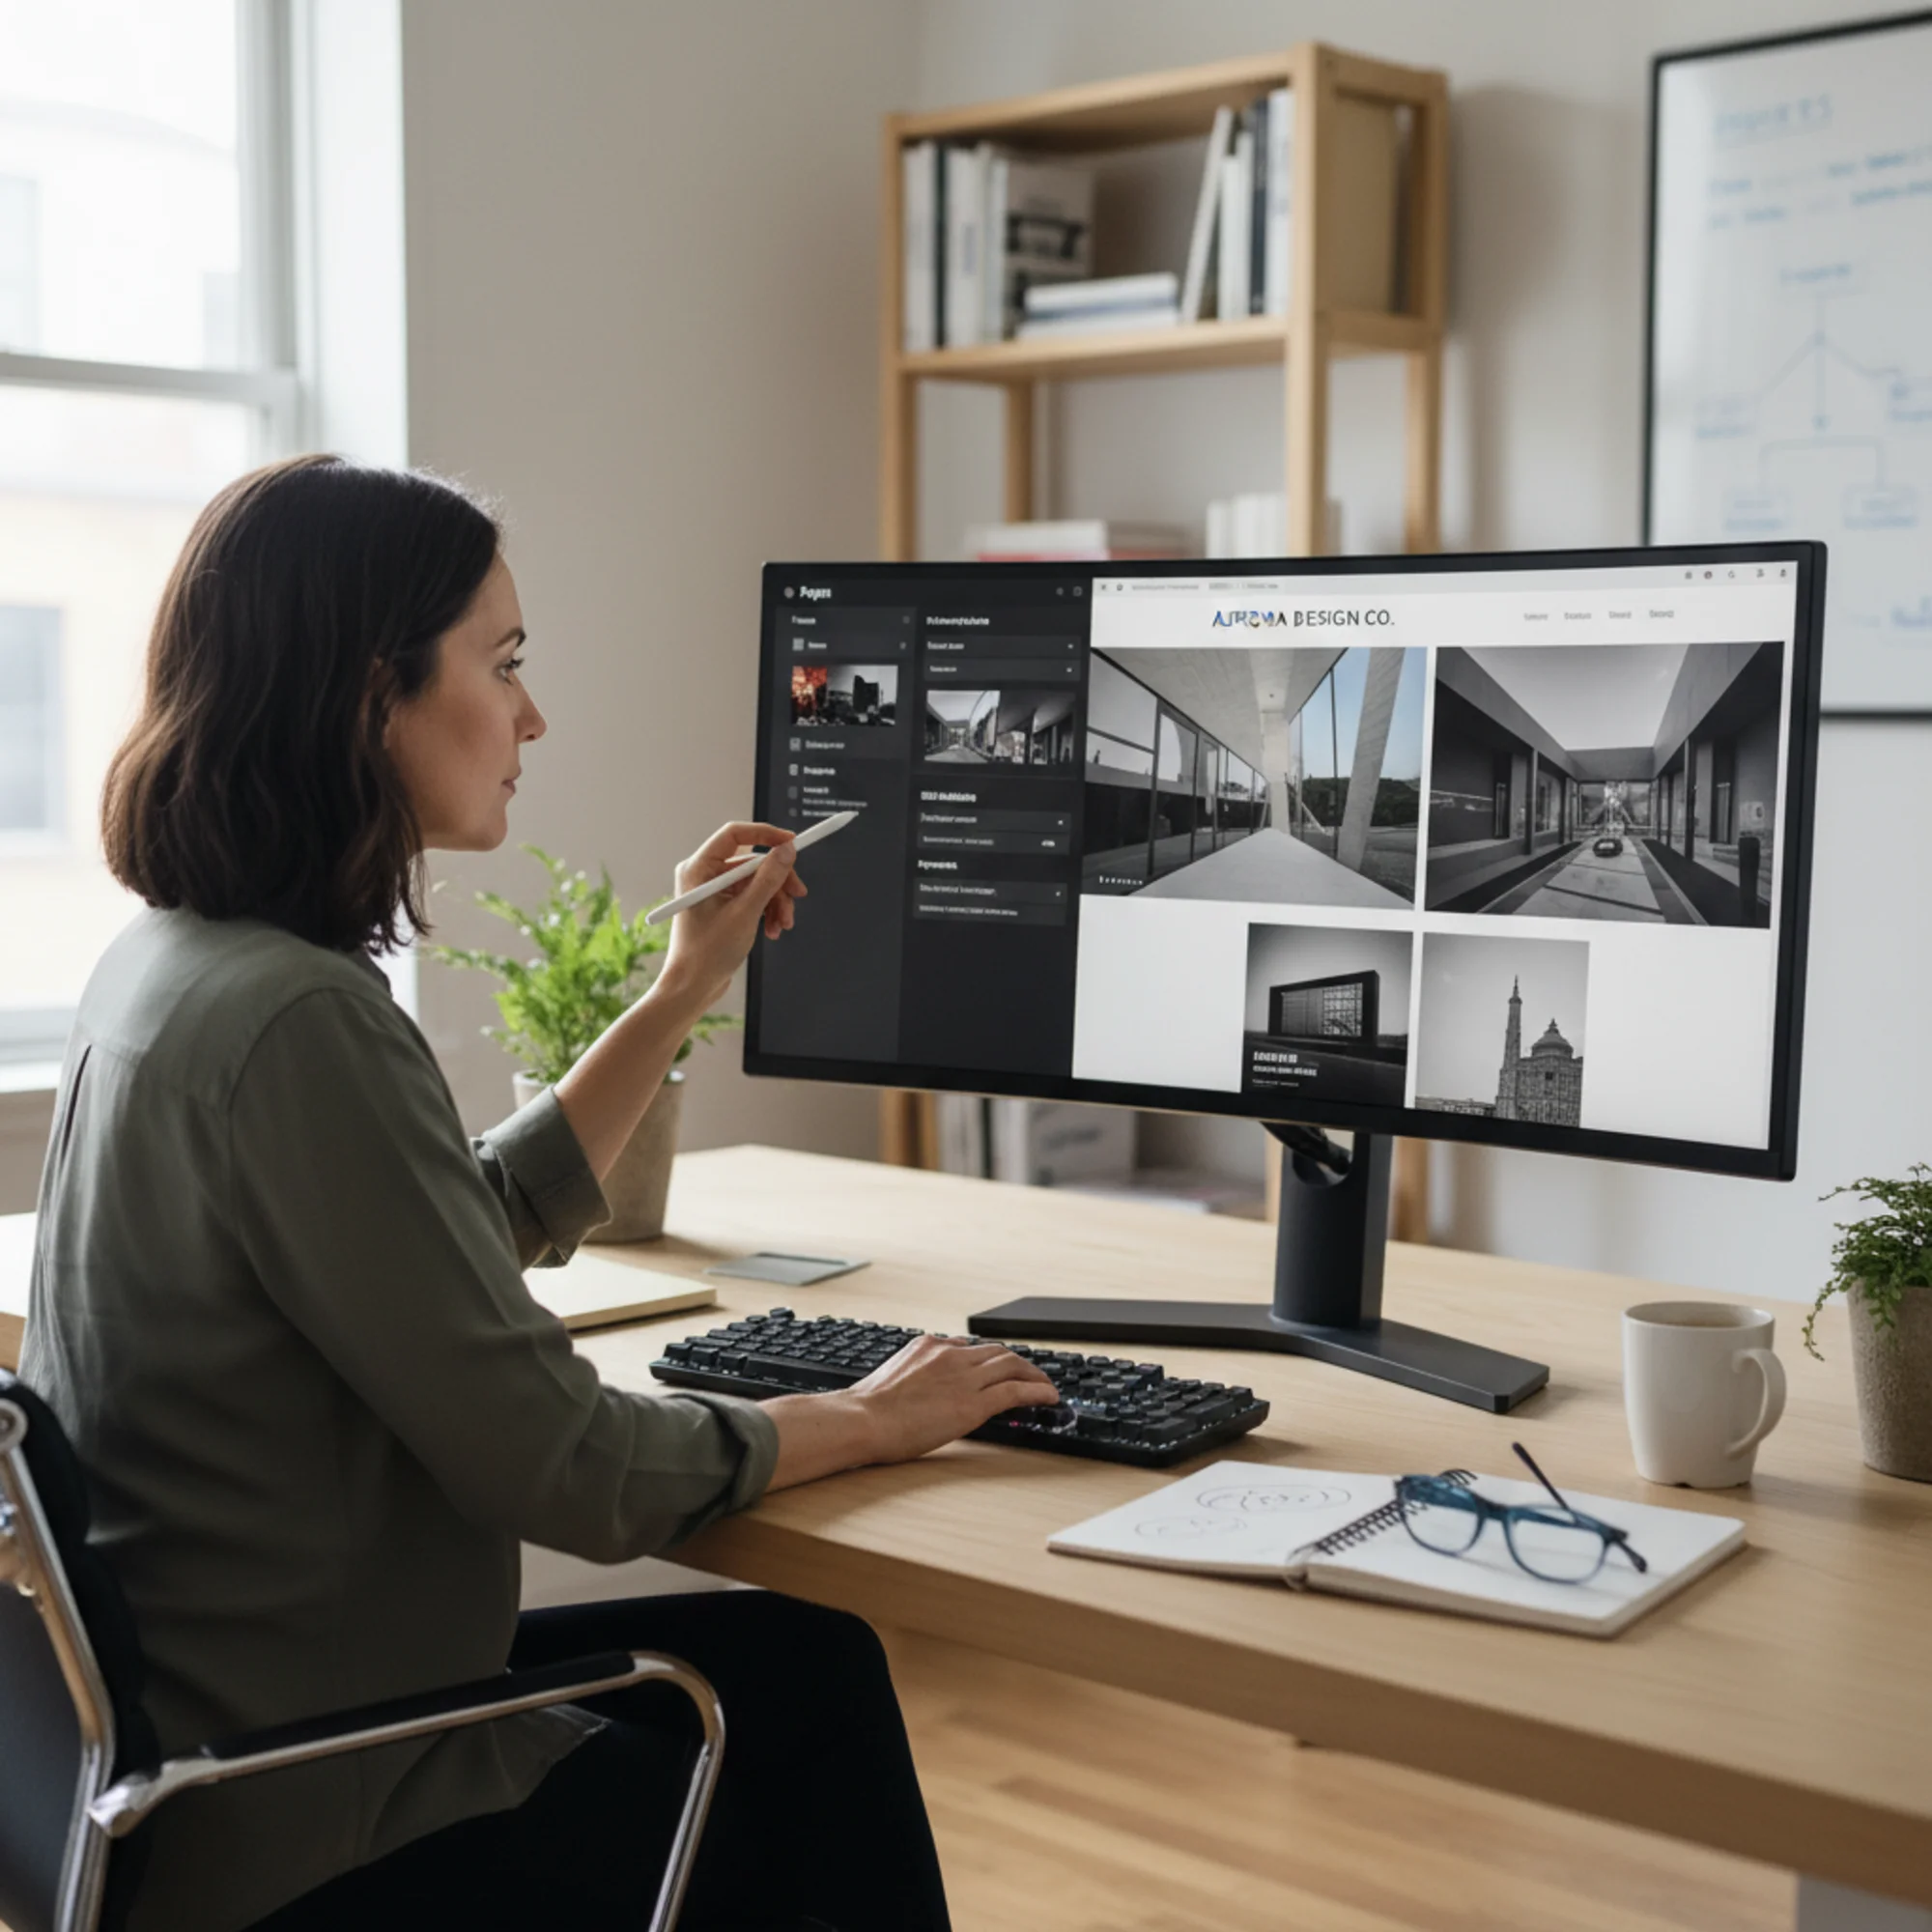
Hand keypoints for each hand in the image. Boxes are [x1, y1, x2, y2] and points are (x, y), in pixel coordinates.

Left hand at [662, 820, 807, 1006]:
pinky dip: (767, 911)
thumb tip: (787, 850)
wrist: (692, 987)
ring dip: (776, 902)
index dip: (766, 834)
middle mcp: (704, 876)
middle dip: (778, 882)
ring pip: (757, 882)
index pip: (734, 835)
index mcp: (698, 869)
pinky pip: (752, 898)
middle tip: (798, 895)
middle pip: (752, 862)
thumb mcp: (745, 913)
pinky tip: (773, 930)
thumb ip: (768, 879)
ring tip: (783, 924)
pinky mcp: (723, 908)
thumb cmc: (706, 953)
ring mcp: (714, 892)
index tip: (792, 842)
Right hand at [848, 1334, 1061, 1463]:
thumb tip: (925, 1382)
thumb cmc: (868, 1408)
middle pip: (996, 1351)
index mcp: (928, 1345)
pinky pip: (1015, 1391)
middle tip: (1030, 1374)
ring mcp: (964, 1376)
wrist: (864, 1419)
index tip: (996, 1368)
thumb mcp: (893, 1376)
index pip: (969, 1347)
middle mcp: (950, 1354)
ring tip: (1046, 1385)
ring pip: (1011, 1366)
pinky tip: (1049, 1397)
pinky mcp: (974, 1402)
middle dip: (1017, 1362)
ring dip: (1033, 1374)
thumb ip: (915, 1372)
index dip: (988, 1359)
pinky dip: (1037, 1391)